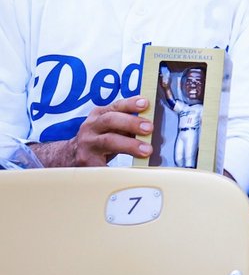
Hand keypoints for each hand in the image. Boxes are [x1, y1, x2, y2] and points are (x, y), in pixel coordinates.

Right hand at [35, 97, 151, 166]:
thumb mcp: (110, 127)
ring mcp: (87, 144)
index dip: (131, 104)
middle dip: (131, 123)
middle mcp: (91, 127)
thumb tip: (152, 125)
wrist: (70, 156)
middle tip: (149, 128)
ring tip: (146, 150)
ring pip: (108, 141)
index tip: (145, 104)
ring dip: (129, 145)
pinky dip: (118, 167)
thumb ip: (127, 124)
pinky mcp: (86, 162)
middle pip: (111, 120)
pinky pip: (104, 164)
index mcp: (99, 115)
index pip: (116, 106)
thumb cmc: (100, 139)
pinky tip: (131, 171)